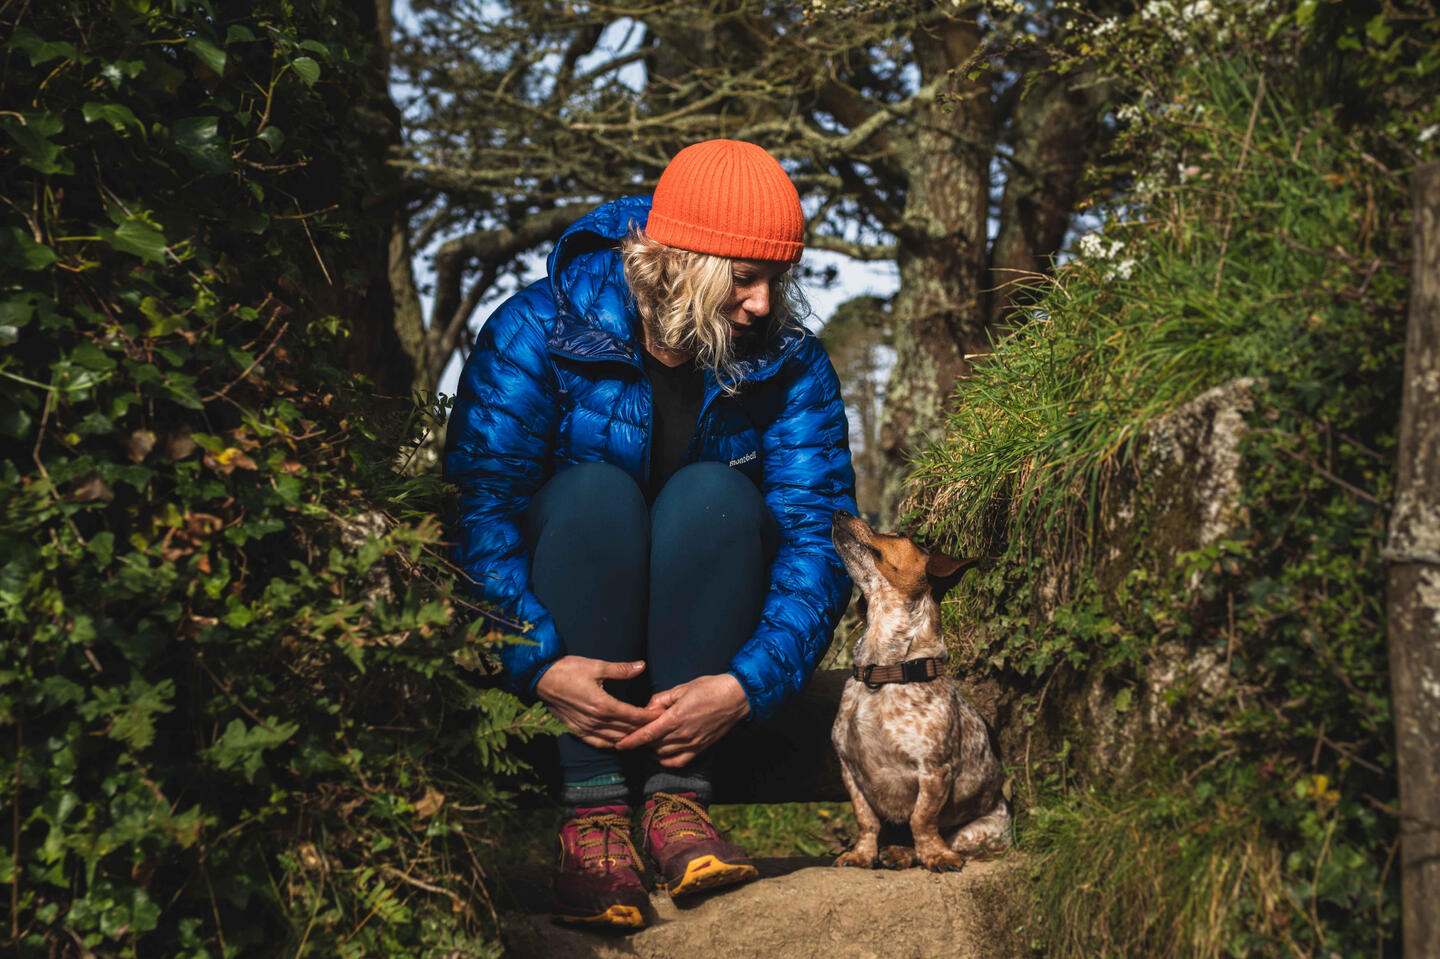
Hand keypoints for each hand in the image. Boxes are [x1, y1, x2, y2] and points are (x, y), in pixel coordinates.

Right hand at [534, 656, 663, 748]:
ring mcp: (585, 728)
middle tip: (658, 728)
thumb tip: (641, 666)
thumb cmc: (568, 669)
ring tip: (642, 736)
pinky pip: (598, 743)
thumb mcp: (596, 666)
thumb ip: (621, 669)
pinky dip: (611, 744)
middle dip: (643, 730)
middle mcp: (595, 720)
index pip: (633, 716)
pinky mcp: (576, 730)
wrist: (540, 677)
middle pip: (626, 730)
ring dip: (629, 739)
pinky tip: (618, 743)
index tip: (662, 717)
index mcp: (603, 705)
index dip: (649, 717)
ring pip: (614, 740)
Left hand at [614, 673, 750, 767]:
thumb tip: (647, 709)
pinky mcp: (701, 748)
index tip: (619, 744)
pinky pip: (679, 761)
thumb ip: (661, 699)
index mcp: (676, 717)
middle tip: (635, 733)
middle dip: (641, 741)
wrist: (737, 697)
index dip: (632, 740)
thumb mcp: (682, 688)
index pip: (648, 734)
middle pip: (653, 745)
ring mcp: (692, 743)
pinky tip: (661, 754)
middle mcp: (683, 734)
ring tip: (648, 740)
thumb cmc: (710, 688)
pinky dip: (667, 760)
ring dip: (652, 749)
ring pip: (663, 754)